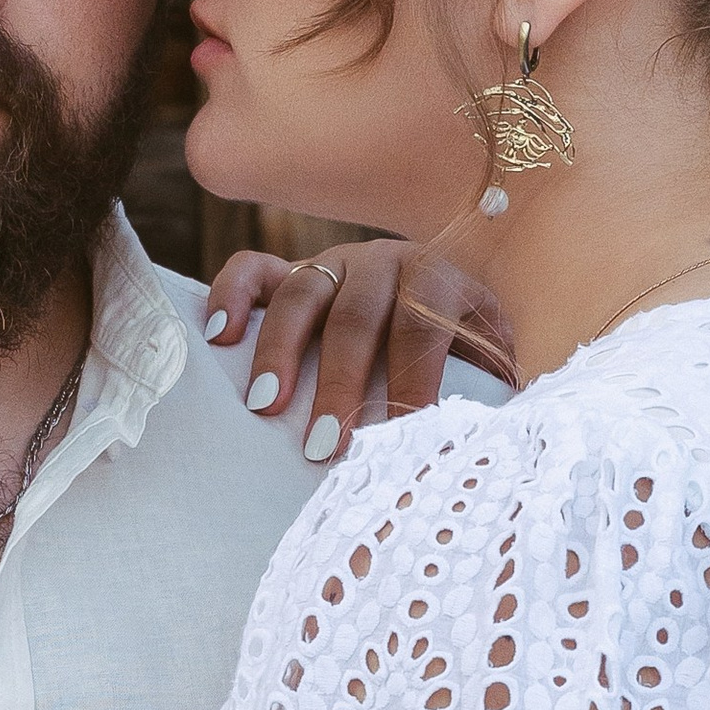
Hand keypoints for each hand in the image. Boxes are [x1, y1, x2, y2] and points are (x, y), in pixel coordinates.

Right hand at [208, 238, 513, 466]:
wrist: (436, 303)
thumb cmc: (459, 356)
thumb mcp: (489, 366)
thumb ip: (489, 394)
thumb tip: (486, 443)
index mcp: (436, 282)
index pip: (422, 328)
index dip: (411, 379)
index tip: (400, 435)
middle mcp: (383, 264)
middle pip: (356, 317)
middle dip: (339, 384)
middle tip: (323, 445)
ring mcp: (332, 264)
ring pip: (301, 293)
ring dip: (280, 350)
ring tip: (264, 405)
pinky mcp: (287, 270)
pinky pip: (252, 270)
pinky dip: (231, 295)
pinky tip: (219, 337)